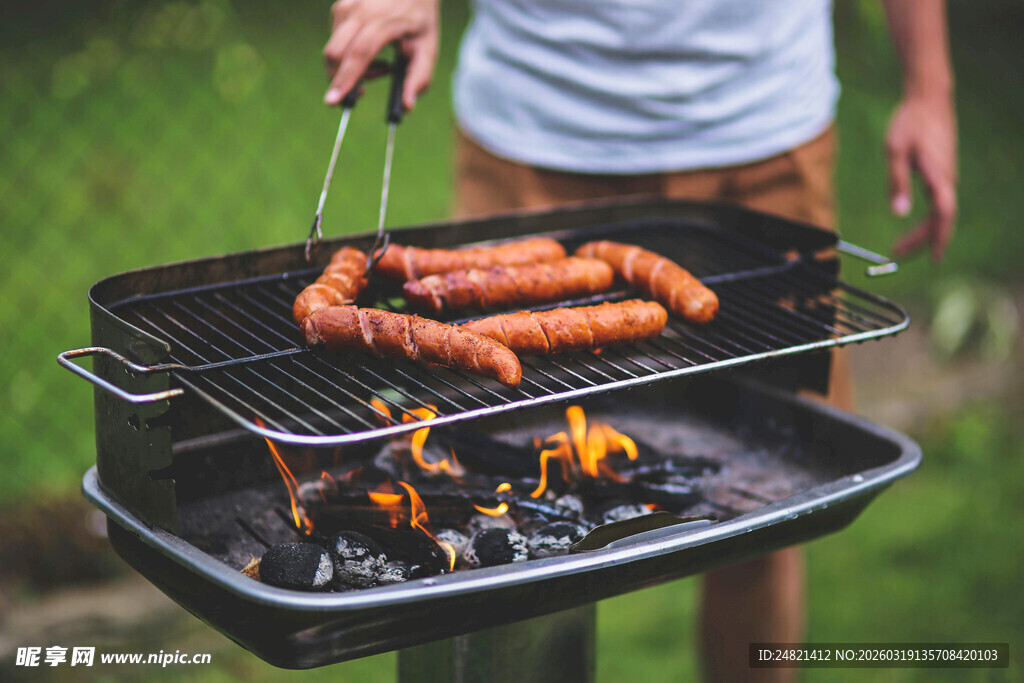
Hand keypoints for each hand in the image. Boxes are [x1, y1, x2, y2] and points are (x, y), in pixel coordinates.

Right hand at [323, 0, 439, 109]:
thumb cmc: (421, 21)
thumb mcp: (428, 48)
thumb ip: (419, 78)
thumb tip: (406, 106)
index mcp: (387, 21)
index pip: (360, 52)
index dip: (346, 78)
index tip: (333, 101)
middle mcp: (361, 10)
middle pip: (336, 53)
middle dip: (343, 80)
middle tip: (365, 91)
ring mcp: (347, 6)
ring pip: (334, 51)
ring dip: (351, 69)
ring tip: (381, 65)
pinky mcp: (340, 8)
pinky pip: (335, 42)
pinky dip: (348, 56)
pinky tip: (370, 51)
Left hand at [885, 93, 957, 261]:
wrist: (928, 99)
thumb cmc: (910, 122)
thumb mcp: (895, 150)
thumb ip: (896, 181)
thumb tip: (898, 213)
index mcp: (939, 176)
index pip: (943, 215)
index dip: (938, 238)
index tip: (933, 258)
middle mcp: (947, 179)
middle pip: (940, 219)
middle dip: (922, 241)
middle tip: (897, 254)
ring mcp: (947, 176)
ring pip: (940, 213)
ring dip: (923, 232)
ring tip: (900, 247)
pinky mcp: (942, 173)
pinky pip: (939, 204)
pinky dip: (928, 220)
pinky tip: (917, 228)